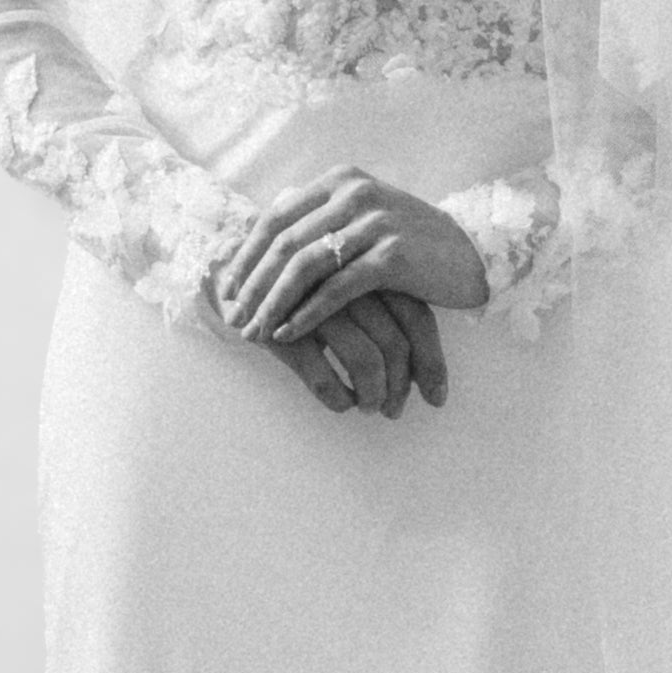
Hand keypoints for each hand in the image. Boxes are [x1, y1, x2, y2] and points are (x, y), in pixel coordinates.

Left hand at [216, 170, 489, 354]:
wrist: (473, 252)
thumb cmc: (411, 242)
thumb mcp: (363, 219)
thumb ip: (320, 221)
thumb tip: (262, 242)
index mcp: (340, 180)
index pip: (276, 217)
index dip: (246, 255)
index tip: (227, 290)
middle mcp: (354, 193)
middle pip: (284, 242)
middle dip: (253, 285)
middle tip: (234, 319)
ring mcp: (374, 221)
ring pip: (305, 266)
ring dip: (273, 304)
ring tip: (255, 332)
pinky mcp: (392, 254)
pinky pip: (337, 288)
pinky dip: (307, 313)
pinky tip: (289, 333)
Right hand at [264, 285, 445, 419]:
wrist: (234, 261)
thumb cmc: (306, 280)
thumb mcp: (347, 283)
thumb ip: (384, 310)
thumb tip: (423, 369)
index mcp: (371, 268)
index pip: (418, 319)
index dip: (432, 363)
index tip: (437, 398)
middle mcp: (349, 284)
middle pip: (395, 344)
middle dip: (401, 387)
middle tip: (394, 411)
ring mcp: (315, 304)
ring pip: (366, 361)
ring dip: (373, 395)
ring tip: (368, 407)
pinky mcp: (282, 327)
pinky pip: (321, 375)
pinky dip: (337, 397)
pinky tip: (340, 403)